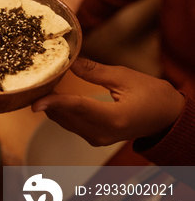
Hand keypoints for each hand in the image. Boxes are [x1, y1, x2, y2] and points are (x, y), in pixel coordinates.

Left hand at [32, 58, 185, 146]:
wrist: (167, 117)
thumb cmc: (152, 95)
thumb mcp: (125, 77)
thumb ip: (95, 71)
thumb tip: (70, 61)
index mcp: (114, 119)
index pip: (78, 108)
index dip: (55, 102)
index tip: (36, 100)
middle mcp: (103, 133)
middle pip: (68, 116)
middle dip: (48, 101)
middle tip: (33, 84)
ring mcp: (98, 139)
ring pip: (66, 122)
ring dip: (53, 107)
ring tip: (40, 88)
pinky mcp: (95, 138)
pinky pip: (71, 125)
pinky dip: (61, 112)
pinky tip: (53, 98)